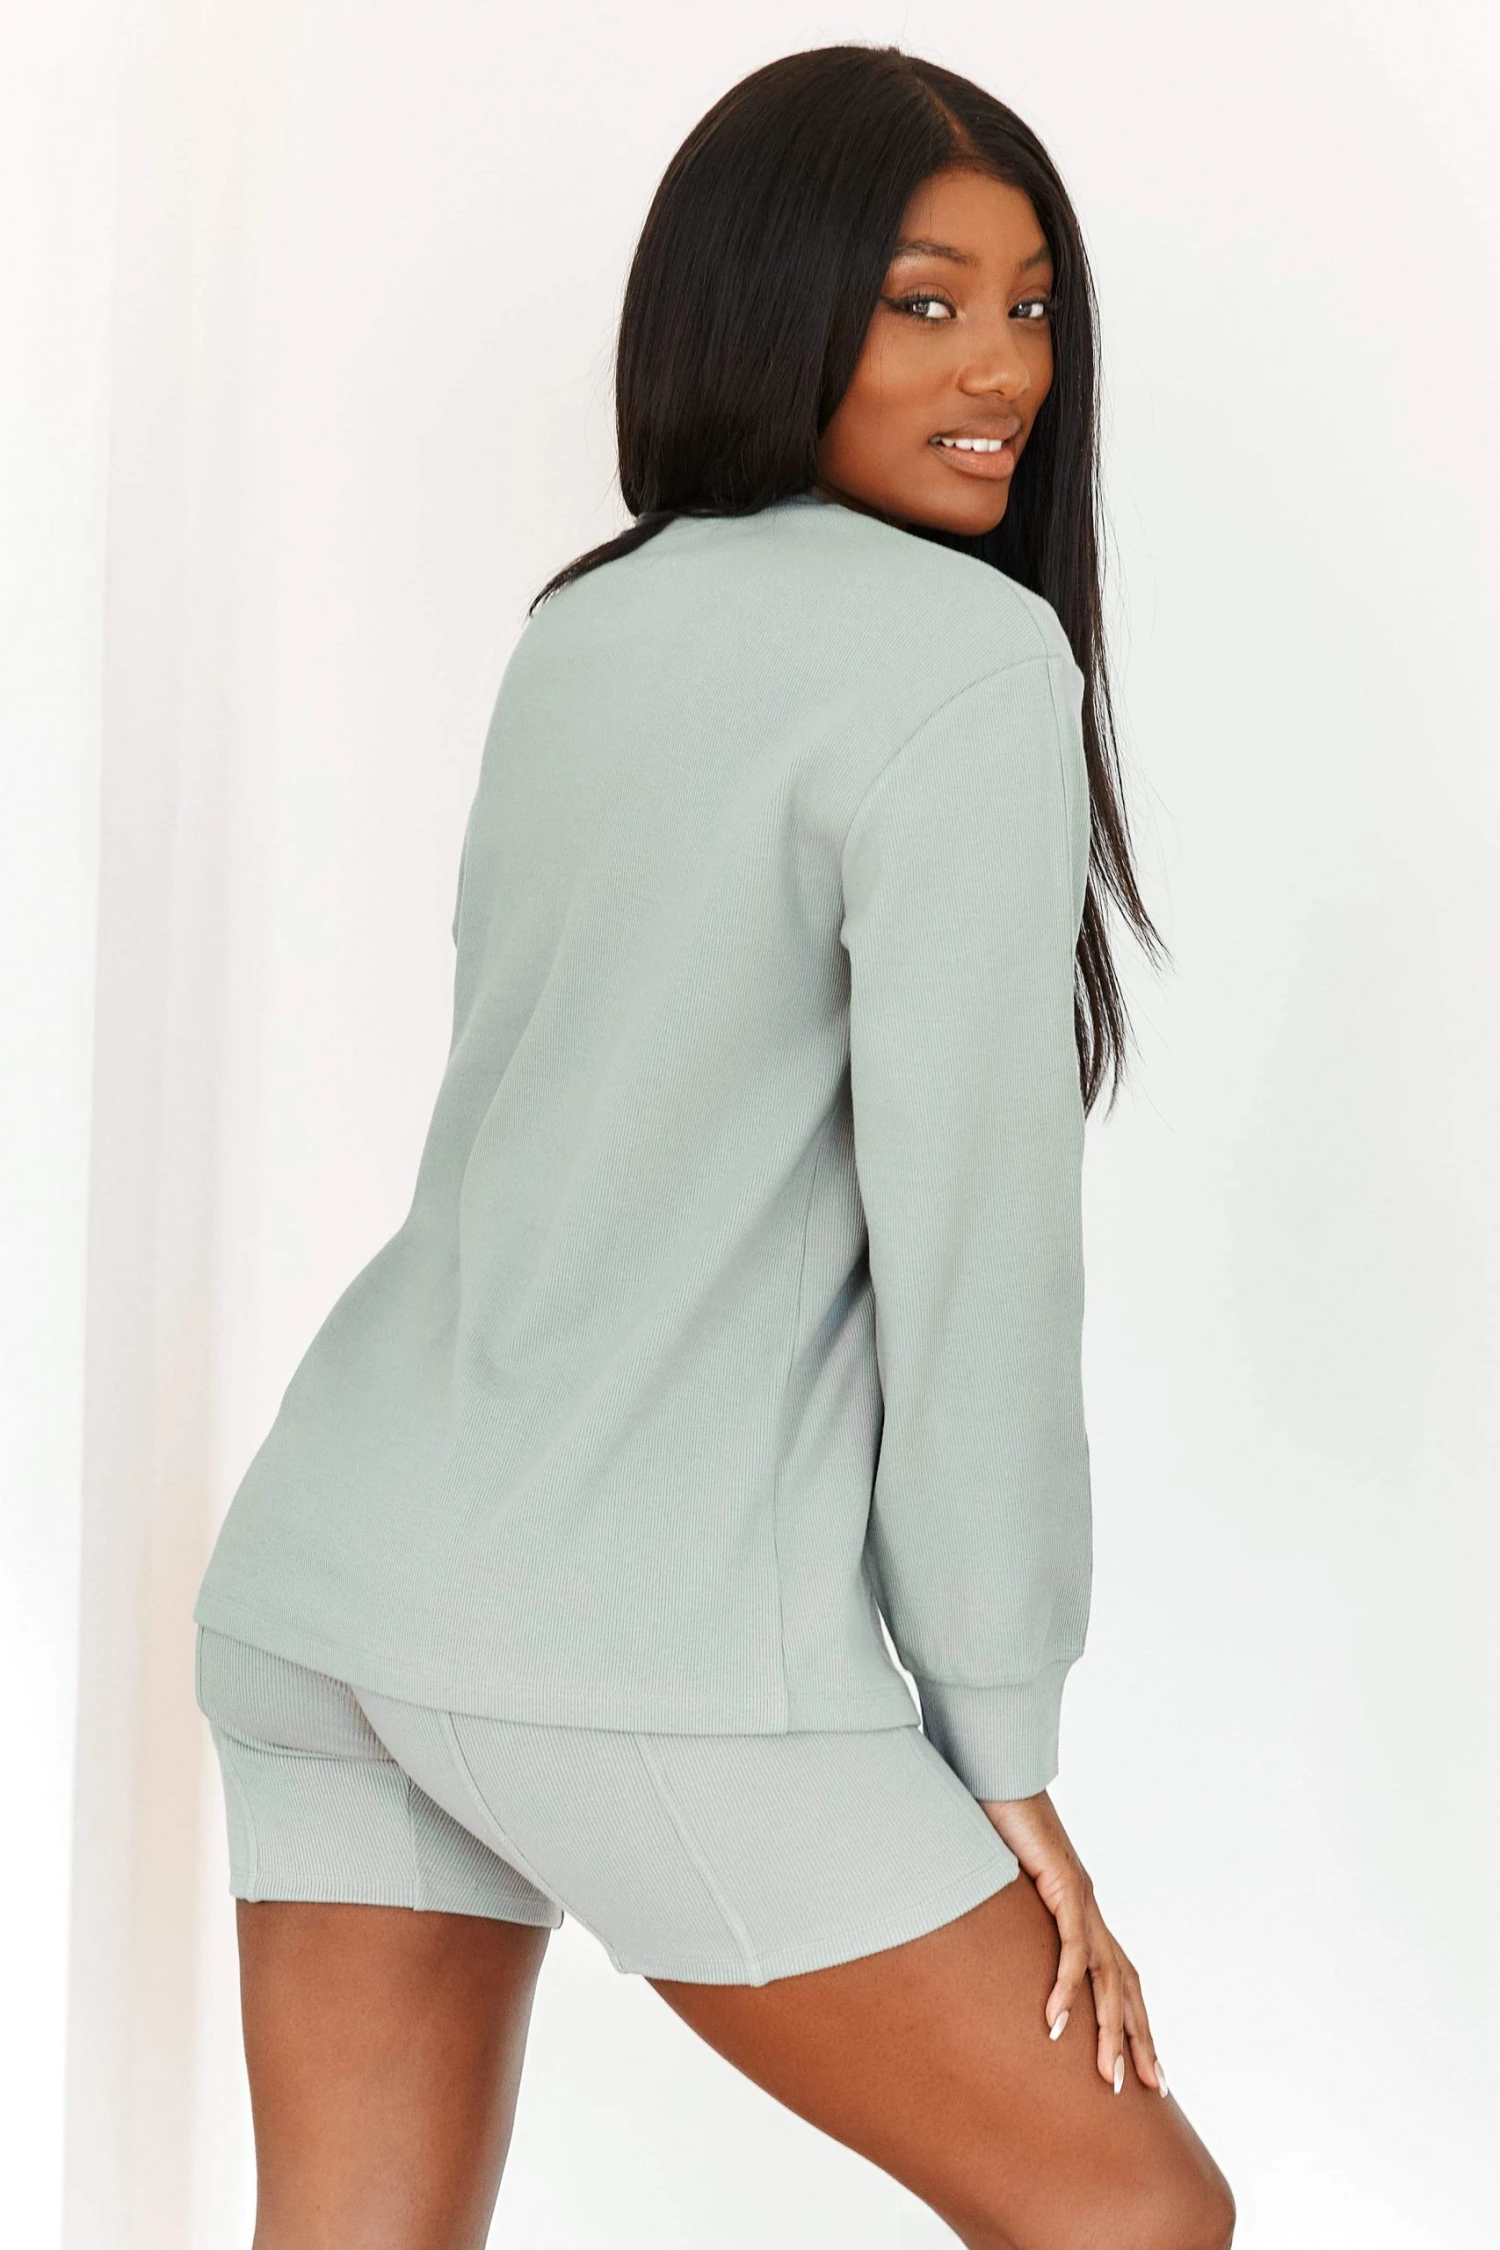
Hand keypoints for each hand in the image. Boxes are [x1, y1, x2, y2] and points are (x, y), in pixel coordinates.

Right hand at [979, 1787, 1165, 2097]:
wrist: (997, 1769)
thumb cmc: (993, 1816)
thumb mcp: (998, 1879)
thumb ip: (1001, 1912)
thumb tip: (978, 1936)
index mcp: (1079, 1906)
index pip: (1117, 1972)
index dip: (1132, 2017)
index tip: (1141, 2061)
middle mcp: (1088, 1906)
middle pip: (1125, 1984)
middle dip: (1138, 2037)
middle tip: (1147, 2086)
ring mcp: (1079, 1897)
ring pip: (1106, 1977)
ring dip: (1110, 2030)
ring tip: (1107, 2076)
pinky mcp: (1062, 1886)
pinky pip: (1070, 1948)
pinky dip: (1065, 1988)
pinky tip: (1055, 2022)